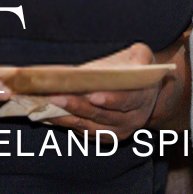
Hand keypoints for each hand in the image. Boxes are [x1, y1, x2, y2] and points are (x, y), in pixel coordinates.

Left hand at [47, 44, 166, 140]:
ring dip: (68, 118)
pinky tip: (49, 114)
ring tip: (46, 107)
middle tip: (56, 98)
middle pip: (103, 116)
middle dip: (78, 107)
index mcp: (141, 98)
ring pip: (91, 128)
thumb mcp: (144, 56)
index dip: (110, 100)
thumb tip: (137, 64)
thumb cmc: (138, 69)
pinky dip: (67, 124)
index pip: (126, 101)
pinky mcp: (105, 136)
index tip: (92, 96)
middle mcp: (131, 119)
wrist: (146, 94)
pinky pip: (85, 133)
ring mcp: (118, 131)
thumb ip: (141, 57)